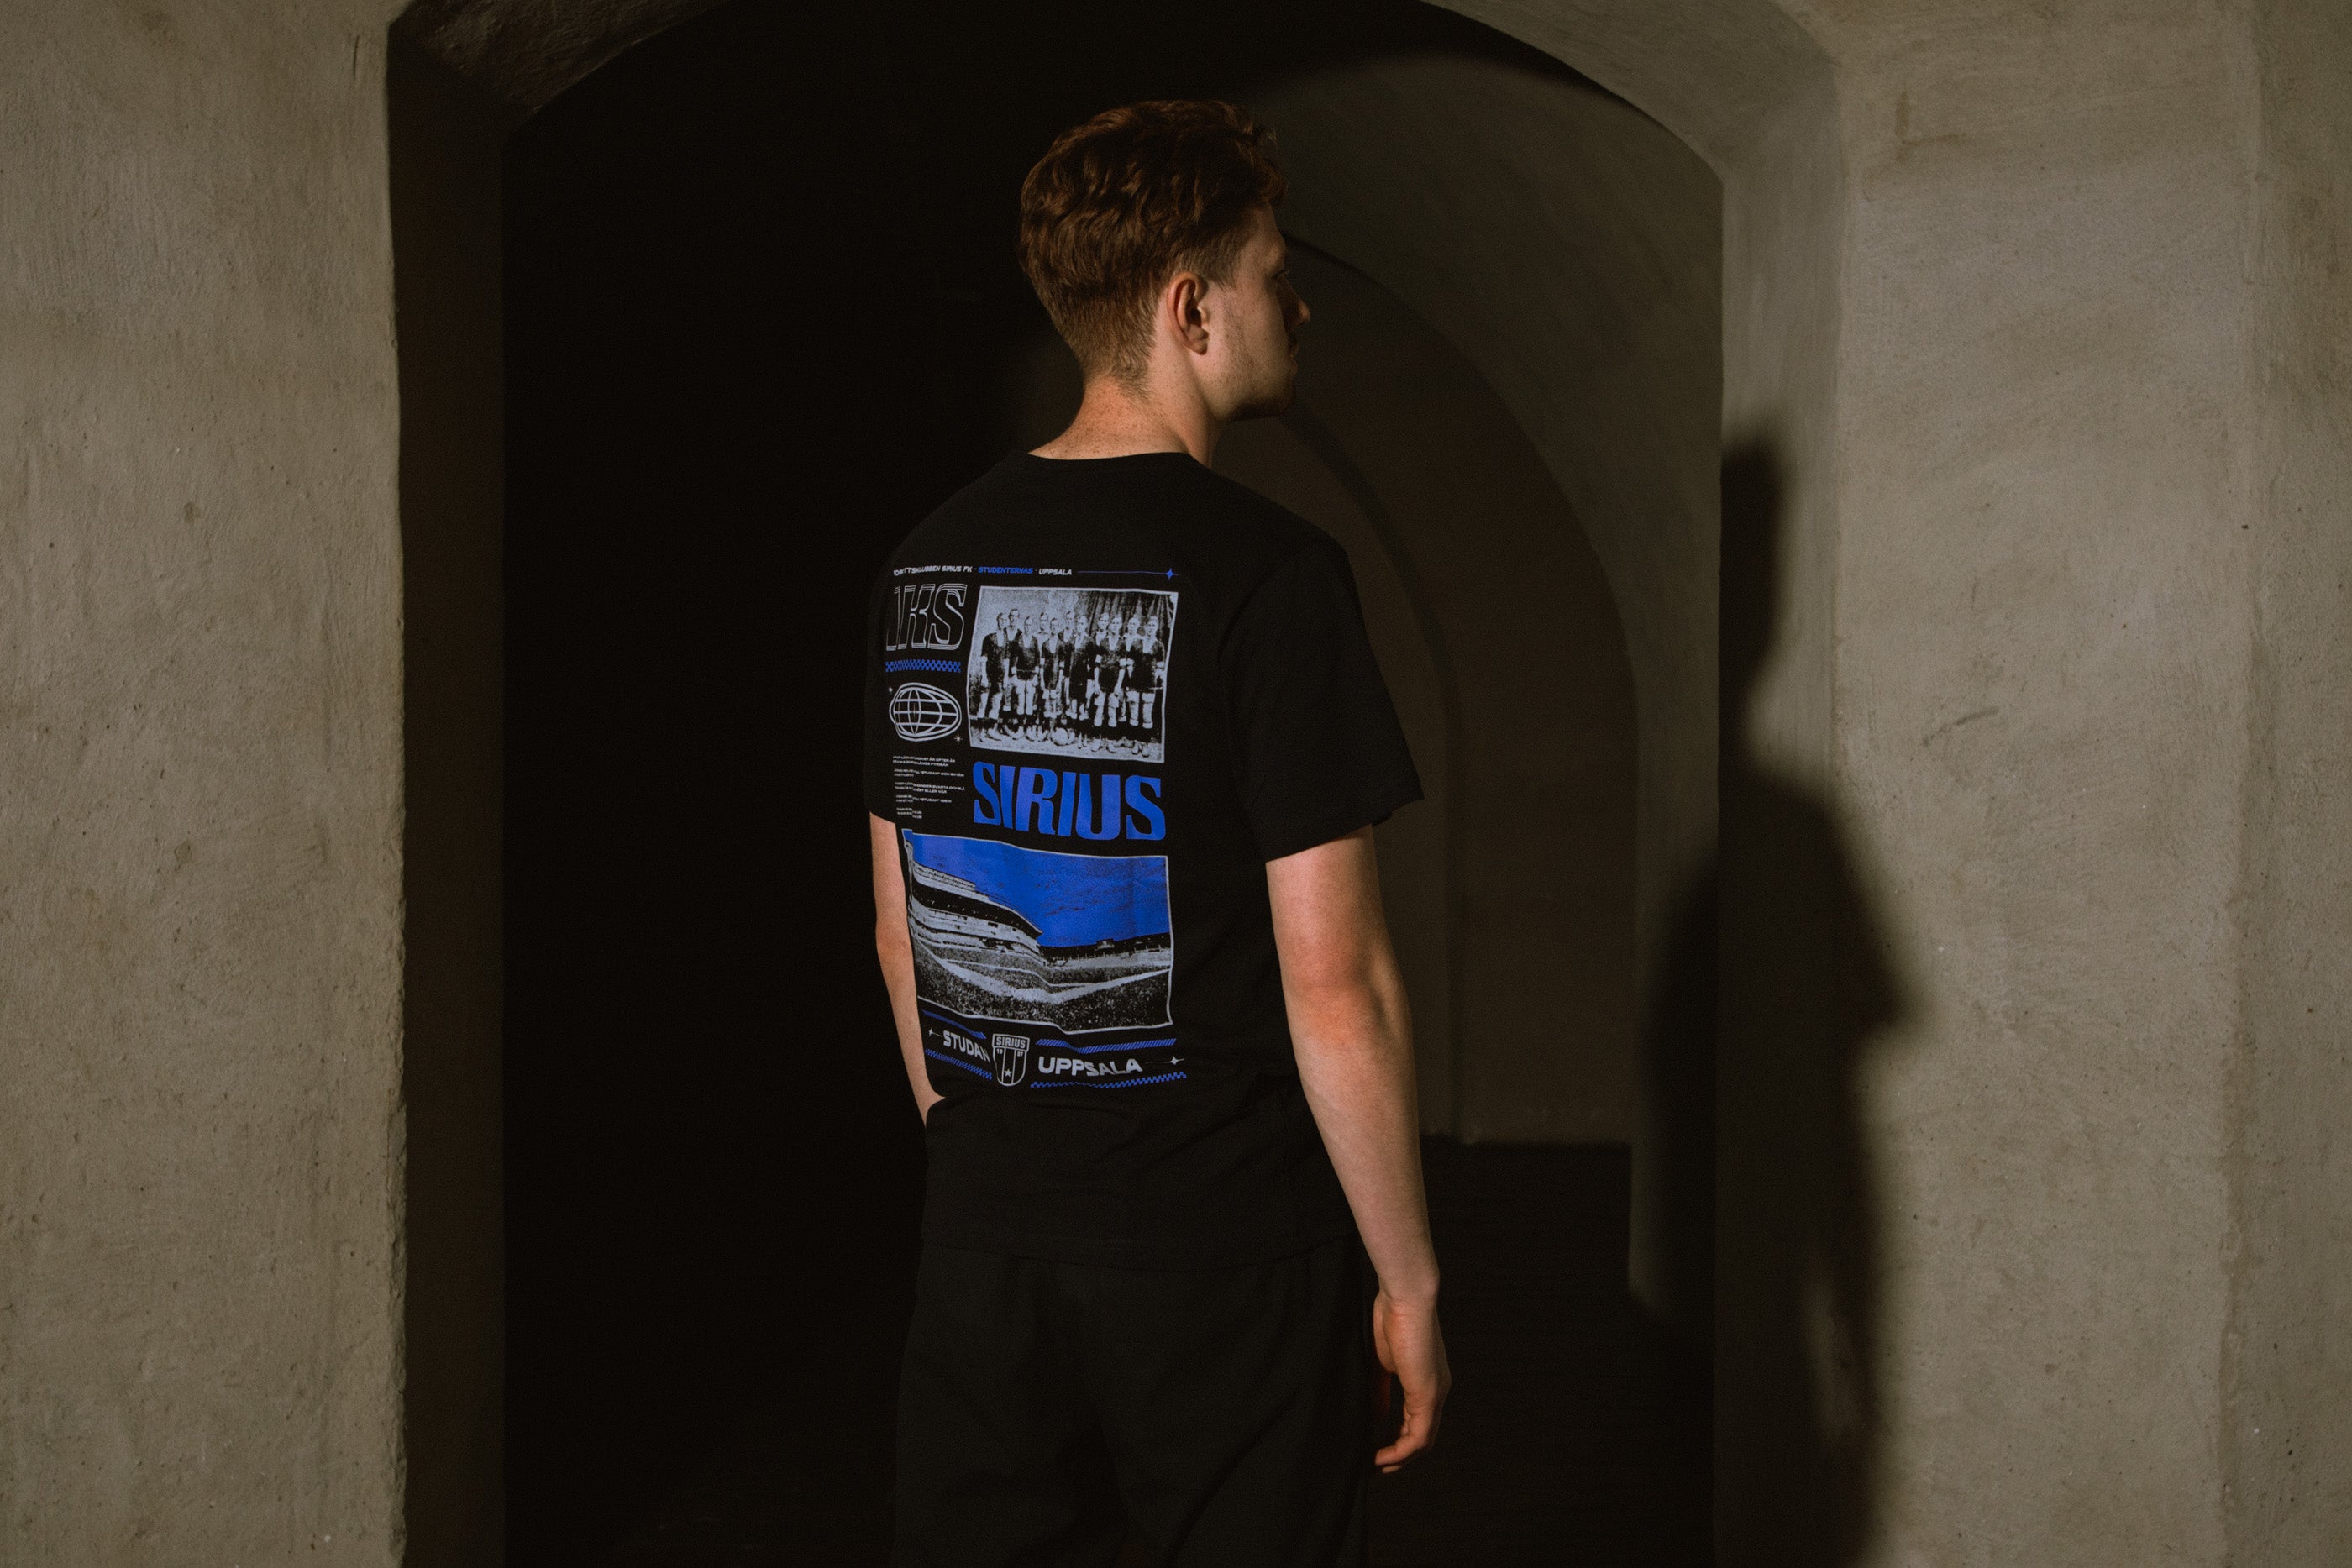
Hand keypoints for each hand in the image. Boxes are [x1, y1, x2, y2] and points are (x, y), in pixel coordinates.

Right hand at [1371, 1287, 1448, 1470]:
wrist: (1404, 1298)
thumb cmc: (1392, 1320)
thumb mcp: (1382, 1364)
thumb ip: (1380, 1392)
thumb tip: (1376, 1418)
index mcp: (1427, 1382)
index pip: (1417, 1422)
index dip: (1397, 1441)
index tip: (1374, 1450)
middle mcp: (1437, 1392)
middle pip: (1422, 1438)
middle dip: (1399, 1457)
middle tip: (1375, 1467)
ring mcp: (1435, 1395)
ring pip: (1422, 1442)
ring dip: (1399, 1459)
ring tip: (1375, 1466)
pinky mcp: (1428, 1396)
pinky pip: (1417, 1437)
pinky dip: (1400, 1452)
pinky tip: (1380, 1456)